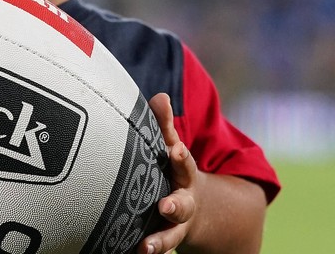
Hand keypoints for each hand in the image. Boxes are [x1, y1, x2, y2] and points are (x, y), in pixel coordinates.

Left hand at [137, 93, 200, 253]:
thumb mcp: (174, 150)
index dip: (180, 157)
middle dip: (174, 206)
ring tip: (146, 248)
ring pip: (170, 236)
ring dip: (159, 242)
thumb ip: (166, 126)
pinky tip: (132, 253)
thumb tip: (160, 97)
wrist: (202, 212)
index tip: (175, 150)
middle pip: (181, 206)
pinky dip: (146, 252)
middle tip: (165, 207)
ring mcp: (175, 226)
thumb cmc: (175, 172)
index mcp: (184, 176)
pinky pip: (155, 248)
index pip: (183, 164)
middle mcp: (184, 203)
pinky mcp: (162, 240)